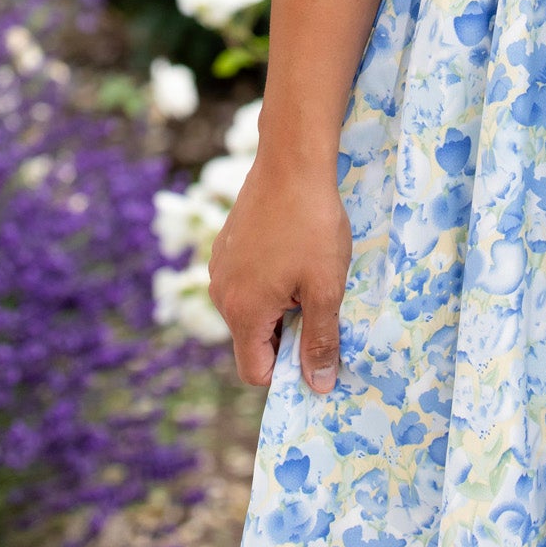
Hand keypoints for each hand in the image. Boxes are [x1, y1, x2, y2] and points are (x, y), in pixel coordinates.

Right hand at [209, 156, 352, 392]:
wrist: (291, 160)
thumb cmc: (312, 225)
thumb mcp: (325, 288)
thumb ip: (320, 341)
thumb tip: (319, 386)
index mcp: (242, 312)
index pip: (255, 372)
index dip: (288, 369)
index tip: (316, 343)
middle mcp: (220, 293)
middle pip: (254, 338)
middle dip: (287, 330)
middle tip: (319, 297)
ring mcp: (220, 265)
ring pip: (252, 306)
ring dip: (280, 301)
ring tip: (308, 267)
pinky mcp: (226, 243)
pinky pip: (246, 278)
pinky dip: (269, 276)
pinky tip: (293, 246)